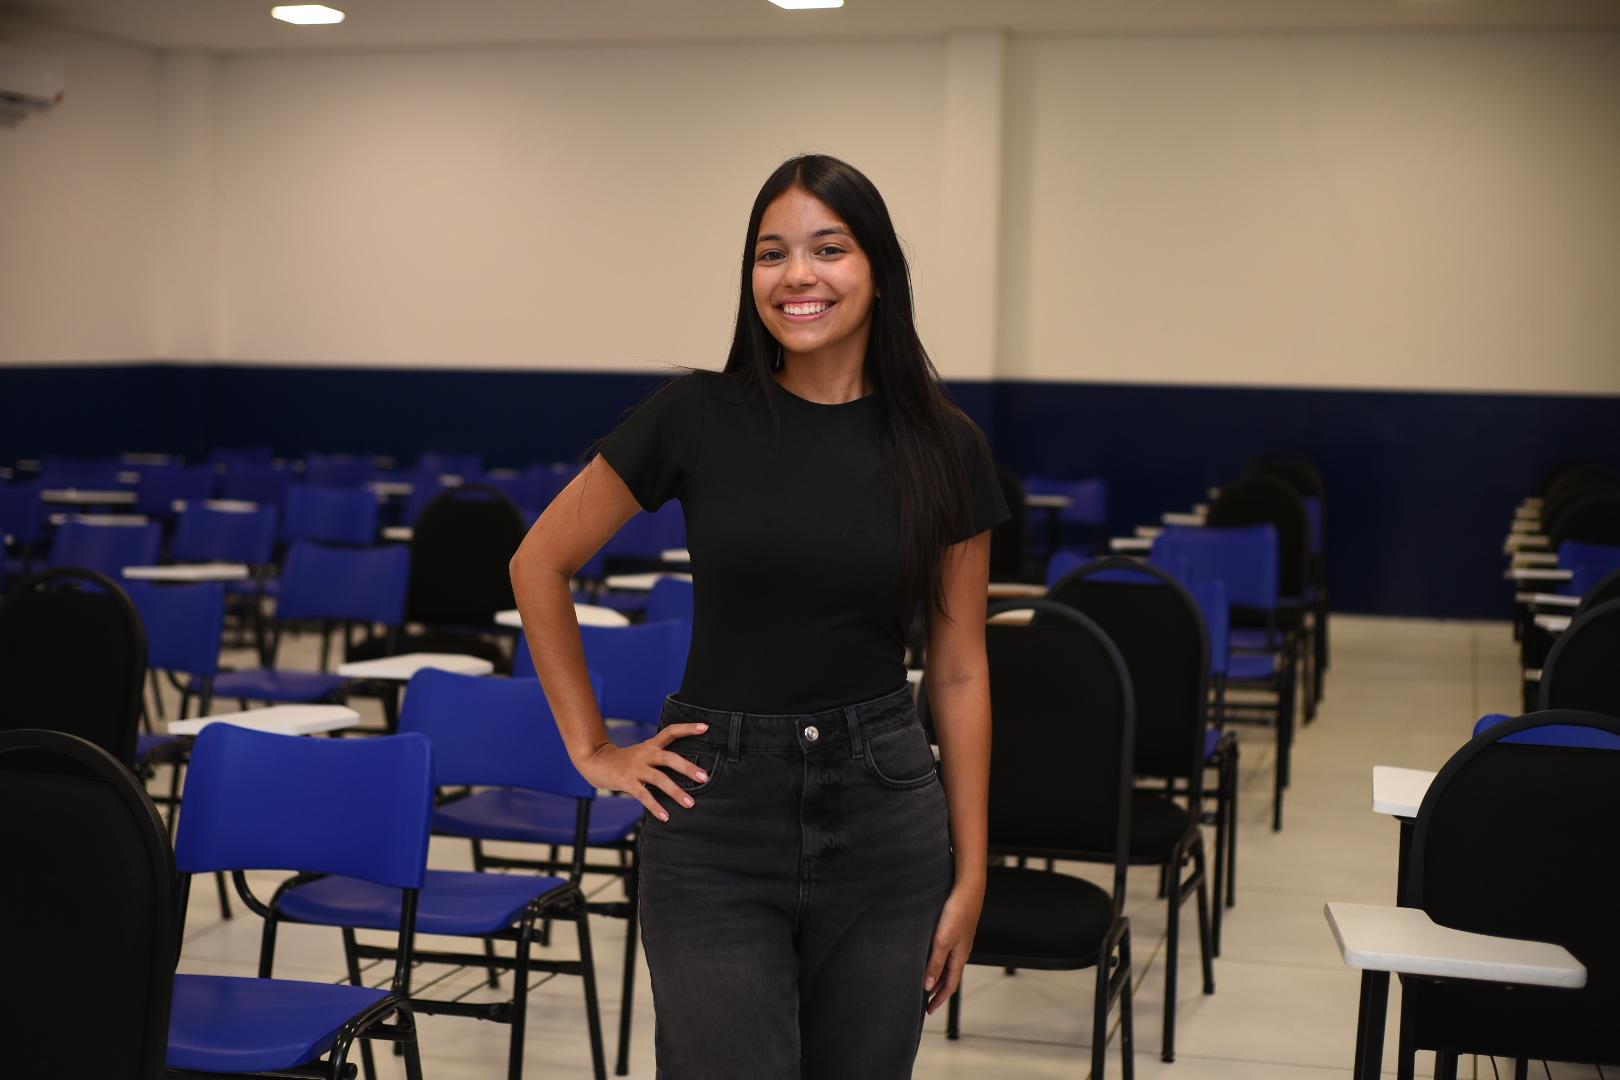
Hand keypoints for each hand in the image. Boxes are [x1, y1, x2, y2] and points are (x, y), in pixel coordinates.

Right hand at [573, 722, 711, 822]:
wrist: (596, 762)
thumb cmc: (625, 761)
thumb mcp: (643, 753)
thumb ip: (661, 758)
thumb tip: (687, 770)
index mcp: (651, 745)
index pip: (671, 731)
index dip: (688, 728)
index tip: (705, 727)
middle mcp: (645, 754)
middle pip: (669, 758)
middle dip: (688, 768)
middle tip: (704, 777)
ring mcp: (636, 768)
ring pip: (659, 779)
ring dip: (676, 792)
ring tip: (690, 803)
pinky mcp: (626, 781)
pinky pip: (644, 795)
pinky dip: (655, 807)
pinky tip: (665, 817)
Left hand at [923, 878, 984, 1014]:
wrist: (968, 887)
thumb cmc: (957, 912)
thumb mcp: (942, 941)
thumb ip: (935, 963)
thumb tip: (929, 986)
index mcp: (959, 957)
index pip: (949, 986)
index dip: (939, 999)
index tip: (928, 1011)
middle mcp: (961, 951)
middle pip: (949, 977)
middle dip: (937, 990)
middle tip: (924, 1001)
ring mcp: (960, 940)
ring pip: (948, 964)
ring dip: (937, 975)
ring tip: (924, 982)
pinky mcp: (956, 929)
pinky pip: (947, 951)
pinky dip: (938, 960)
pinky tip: (930, 955)